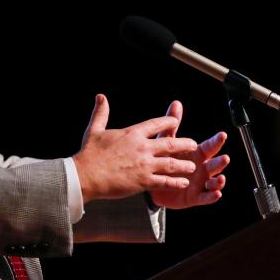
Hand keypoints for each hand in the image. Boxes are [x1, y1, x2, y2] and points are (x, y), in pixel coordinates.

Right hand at [73, 94, 198, 203]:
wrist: (85, 175)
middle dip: (185, 144)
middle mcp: (142, 147)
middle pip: (171, 143)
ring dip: (184, 165)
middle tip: (193, 145)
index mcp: (133, 134)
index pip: (157, 124)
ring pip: (172, 163)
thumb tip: (100, 97)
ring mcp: (144, 165)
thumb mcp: (94, 130)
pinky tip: (183, 182)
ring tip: (192, 166)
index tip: (176, 123)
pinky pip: (165, 181)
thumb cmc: (89, 154)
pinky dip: (176, 182)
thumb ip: (101, 113)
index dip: (169, 122)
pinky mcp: (143, 181)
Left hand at [149, 100, 229, 209]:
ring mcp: (200, 183)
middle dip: (220, 162)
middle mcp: (202, 168)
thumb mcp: (167, 142)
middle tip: (224, 158)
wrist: (153, 183)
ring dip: (219, 180)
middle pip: (214, 164)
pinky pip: (206, 197)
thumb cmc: (164, 160)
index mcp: (197, 154)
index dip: (216, 141)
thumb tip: (176, 104)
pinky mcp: (195, 197)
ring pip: (214, 181)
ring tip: (220, 179)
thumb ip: (174, 124)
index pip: (209, 146)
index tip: (222, 135)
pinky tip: (215, 193)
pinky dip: (212, 196)